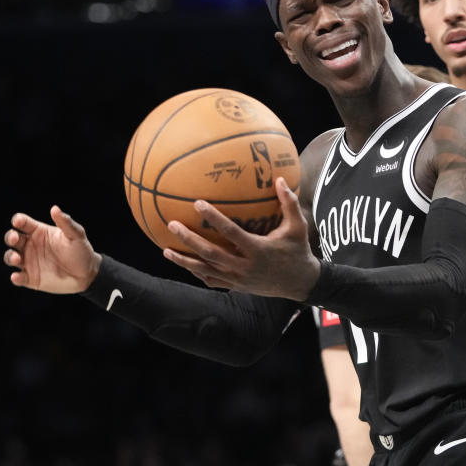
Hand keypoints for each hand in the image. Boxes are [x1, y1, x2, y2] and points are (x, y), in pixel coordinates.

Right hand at [3, 205, 101, 292]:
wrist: (87, 274)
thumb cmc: (81, 251)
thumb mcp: (76, 235)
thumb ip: (66, 223)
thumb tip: (55, 209)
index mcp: (39, 232)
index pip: (23, 223)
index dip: (18, 220)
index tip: (18, 222)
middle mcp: (30, 245)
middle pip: (12, 238)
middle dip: (10, 237)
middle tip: (15, 238)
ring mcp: (28, 262)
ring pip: (11, 257)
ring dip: (10, 256)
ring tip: (17, 258)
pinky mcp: (30, 278)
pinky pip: (19, 277)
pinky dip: (16, 277)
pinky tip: (17, 277)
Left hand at [163, 177, 319, 300]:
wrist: (300, 283)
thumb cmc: (298, 251)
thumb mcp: (298, 227)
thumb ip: (289, 203)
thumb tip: (279, 179)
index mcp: (258, 250)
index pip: (231, 232)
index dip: (213, 218)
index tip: (197, 203)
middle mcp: (244, 266)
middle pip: (210, 253)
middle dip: (189, 240)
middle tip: (172, 225)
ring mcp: (238, 279)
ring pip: (205, 270)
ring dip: (184, 261)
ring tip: (165, 250)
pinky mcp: (236, 287)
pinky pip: (211, 280)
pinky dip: (197, 273)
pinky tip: (185, 263)